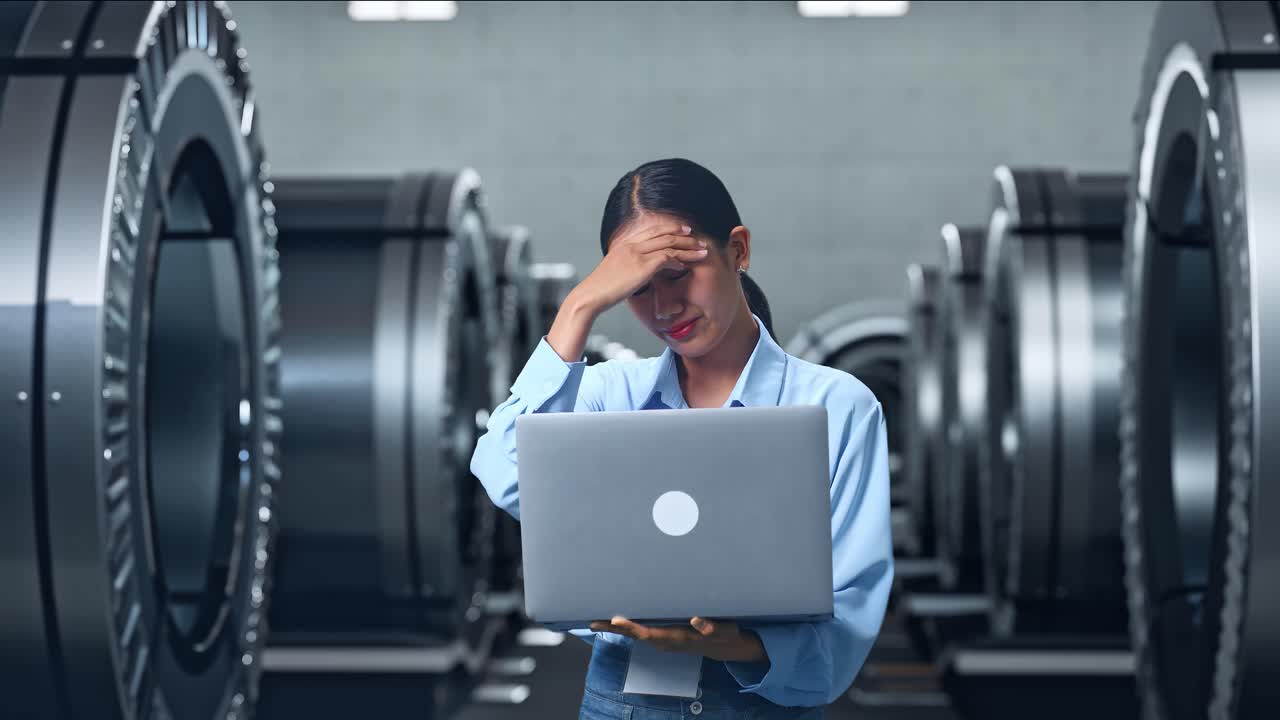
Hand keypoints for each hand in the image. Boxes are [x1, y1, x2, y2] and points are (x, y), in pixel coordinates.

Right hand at [573, 220, 709, 313]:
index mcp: (625, 244)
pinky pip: (667, 258)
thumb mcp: (614, 272)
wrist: (590, 295)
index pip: (653, 230)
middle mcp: (632, 245)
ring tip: (703, 252)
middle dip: (685, 236)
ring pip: (669, 245)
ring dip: (689, 249)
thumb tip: (635, 272)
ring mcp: (637, 254)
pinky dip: (679, 261)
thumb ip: (627, 267)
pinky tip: (686, 266)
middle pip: (664, 234)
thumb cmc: (601, 290)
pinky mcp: (642, 266)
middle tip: (699, 239)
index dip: (671, 228)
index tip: (685, 231)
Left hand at [589, 616, 768, 662]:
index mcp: (677, 637)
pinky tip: (615, 619)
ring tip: (595, 619)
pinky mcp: (662, 636)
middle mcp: (666, 641)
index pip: (650, 633)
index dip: (632, 628)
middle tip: (592, 621)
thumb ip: (710, 626)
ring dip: (616, 628)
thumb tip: (696, 620)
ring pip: (636, 634)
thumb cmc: (723, 633)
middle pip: (635, 635)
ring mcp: (663, 640)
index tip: (617, 620)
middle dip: (614, 628)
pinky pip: (640, 632)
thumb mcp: (724, 629)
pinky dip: (626, 626)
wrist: (722, 645)